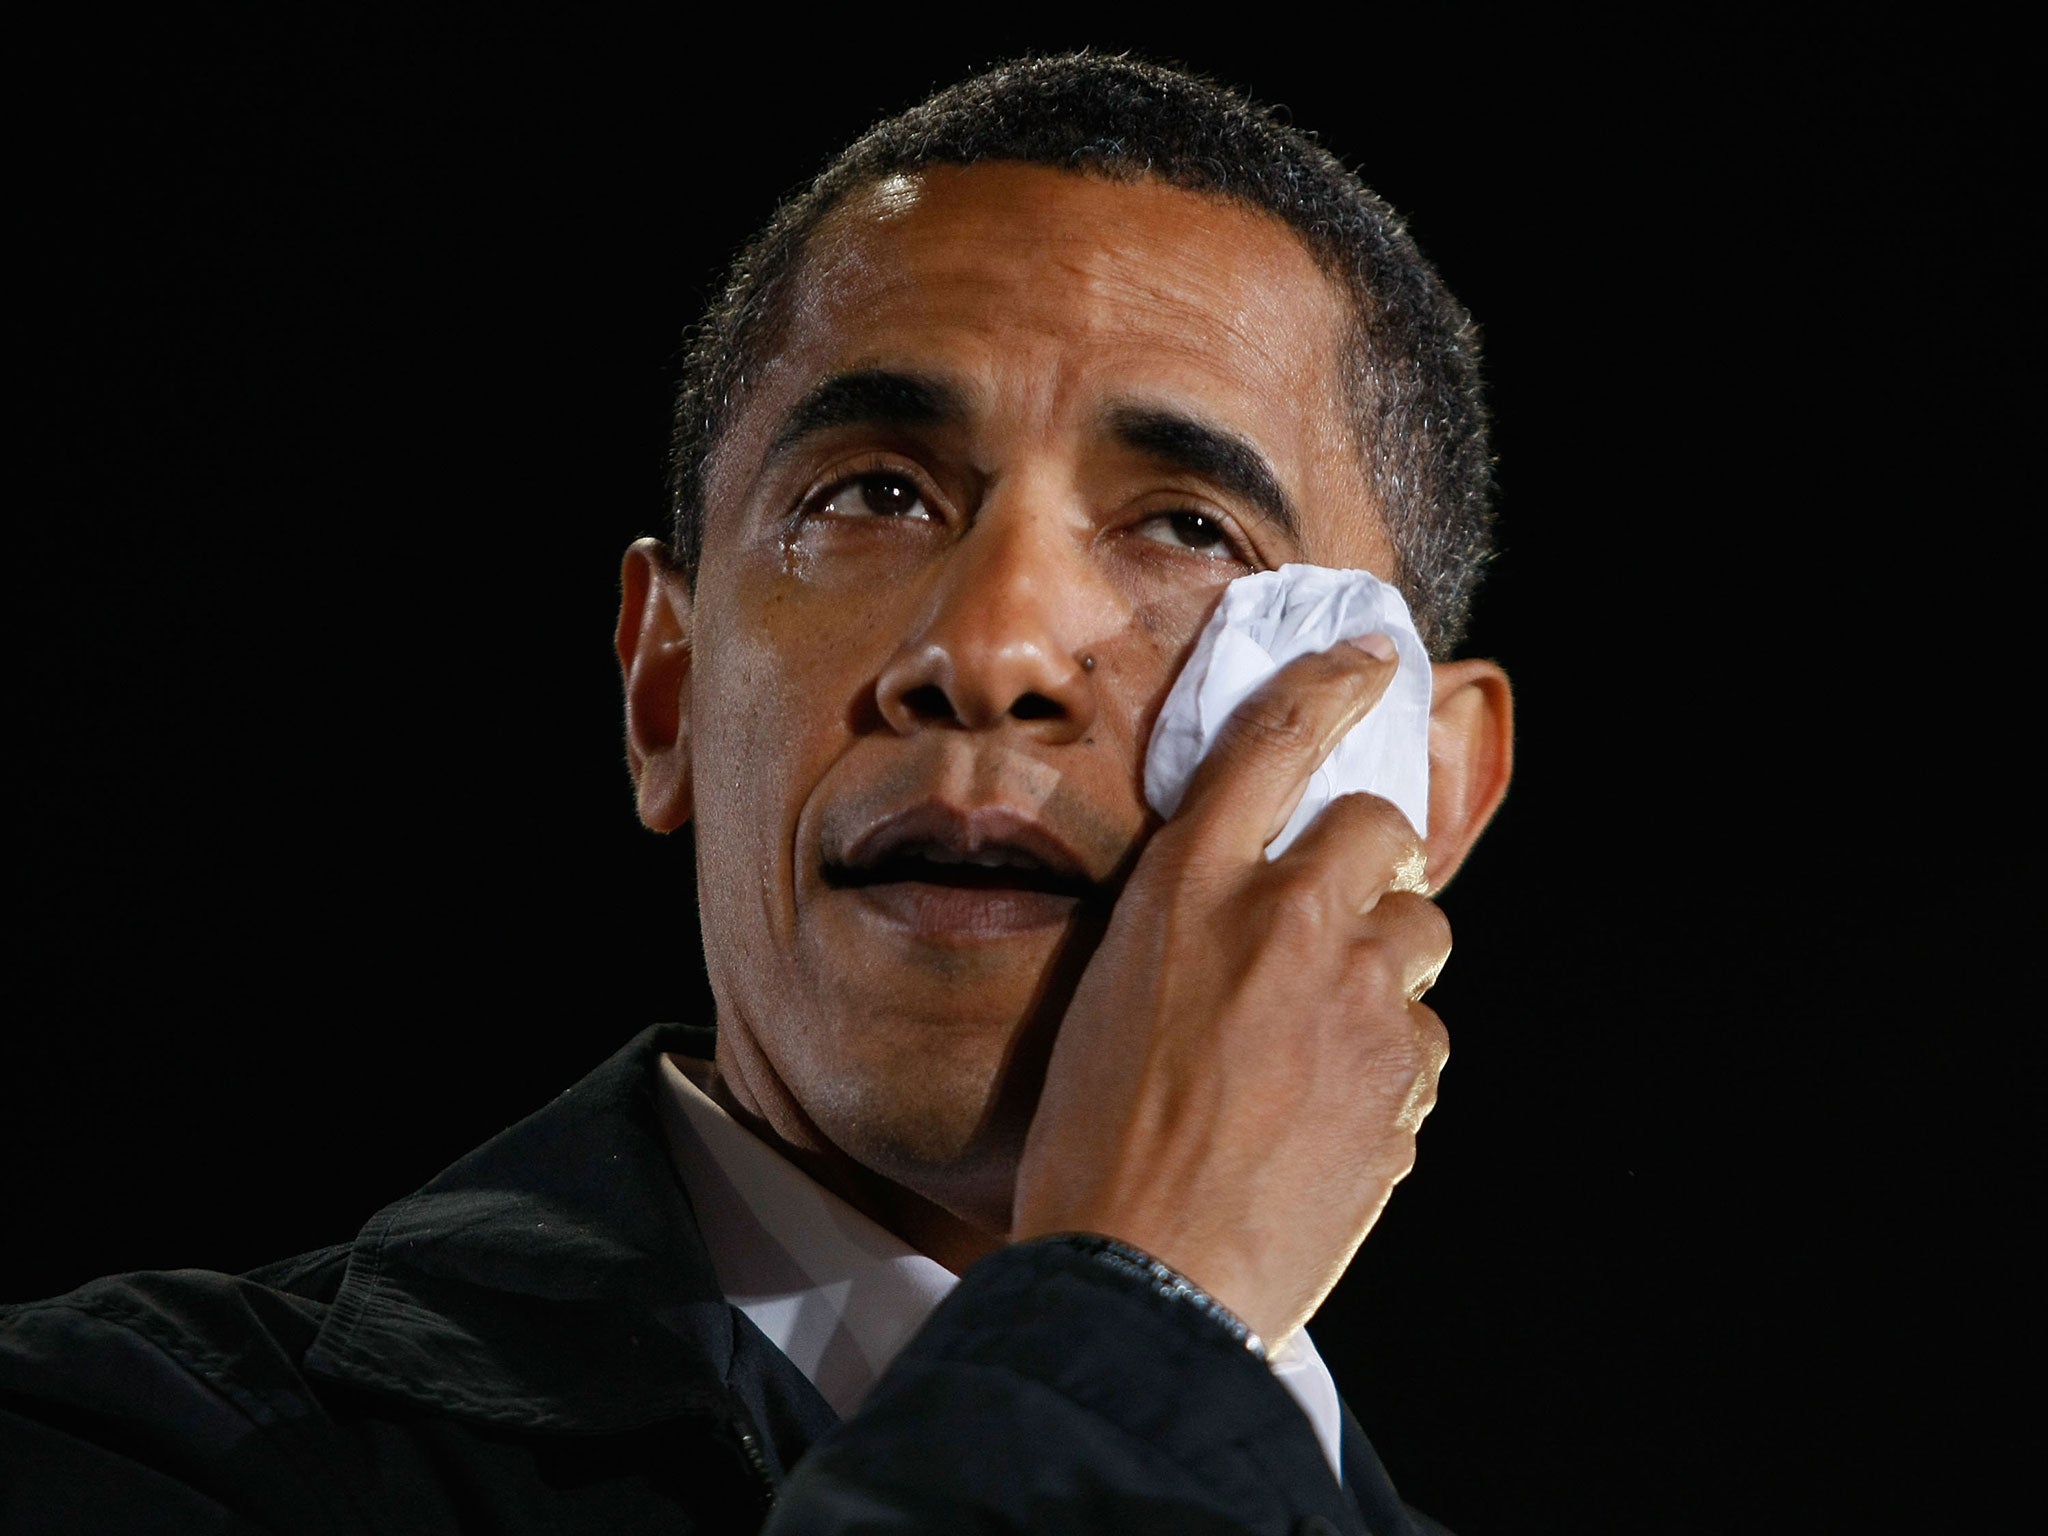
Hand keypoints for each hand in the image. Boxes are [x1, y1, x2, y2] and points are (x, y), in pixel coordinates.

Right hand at [1012, 637, 1451, 1344]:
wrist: (1141, 1274)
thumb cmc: (1096, 1142)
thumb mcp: (1110, 994)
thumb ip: (1190, 922)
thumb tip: (1261, 902)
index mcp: (1189, 885)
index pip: (1273, 738)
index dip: (1329, 680)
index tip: (1366, 656)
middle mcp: (1282, 918)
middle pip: (1382, 832)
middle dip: (1369, 868)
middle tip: (1329, 926)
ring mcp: (1354, 998)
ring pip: (1419, 940)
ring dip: (1384, 973)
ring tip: (1317, 1044)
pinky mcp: (1400, 1079)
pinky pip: (1424, 1041)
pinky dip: (1390, 1065)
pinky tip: (1328, 1115)